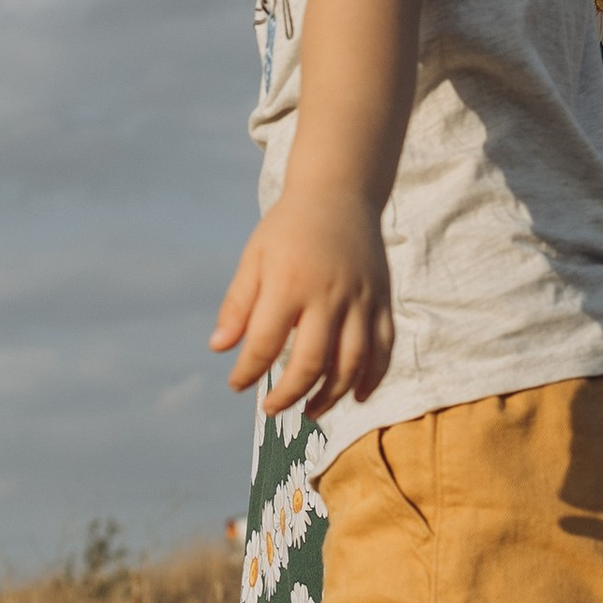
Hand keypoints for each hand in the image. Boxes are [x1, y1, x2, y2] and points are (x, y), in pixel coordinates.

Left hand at [211, 188, 395, 419]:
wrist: (340, 192)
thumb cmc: (290, 227)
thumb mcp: (255, 257)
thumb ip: (238, 304)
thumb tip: (218, 349)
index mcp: (290, 283)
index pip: (266, 343)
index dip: (248, 372)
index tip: (236, 385)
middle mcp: (330, 294)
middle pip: (312, 362)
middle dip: (289, 394)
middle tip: (272, 410)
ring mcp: (361, 299)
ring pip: (352, 363)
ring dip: (331, 396)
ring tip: (310, 410)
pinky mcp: (383, 301)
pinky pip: (383, 349)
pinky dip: (372, 378)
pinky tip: (356, 395)